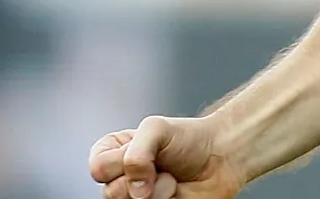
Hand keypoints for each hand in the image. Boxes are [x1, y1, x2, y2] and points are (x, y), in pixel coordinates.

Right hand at [90, 115, 245, 198]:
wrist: (221, 157)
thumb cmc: (189, 139)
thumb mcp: (155, 128)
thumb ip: (136, 152)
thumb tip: (135, 189)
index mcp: (114, 153)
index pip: (98, 168)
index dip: (120, 161)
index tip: (146, 150)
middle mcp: (122, 178)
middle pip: (110, 193)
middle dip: (141, 178)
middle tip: (161, 166)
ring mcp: (138, 198)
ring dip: (157, 192)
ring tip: (171, 180)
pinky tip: (176, 192)